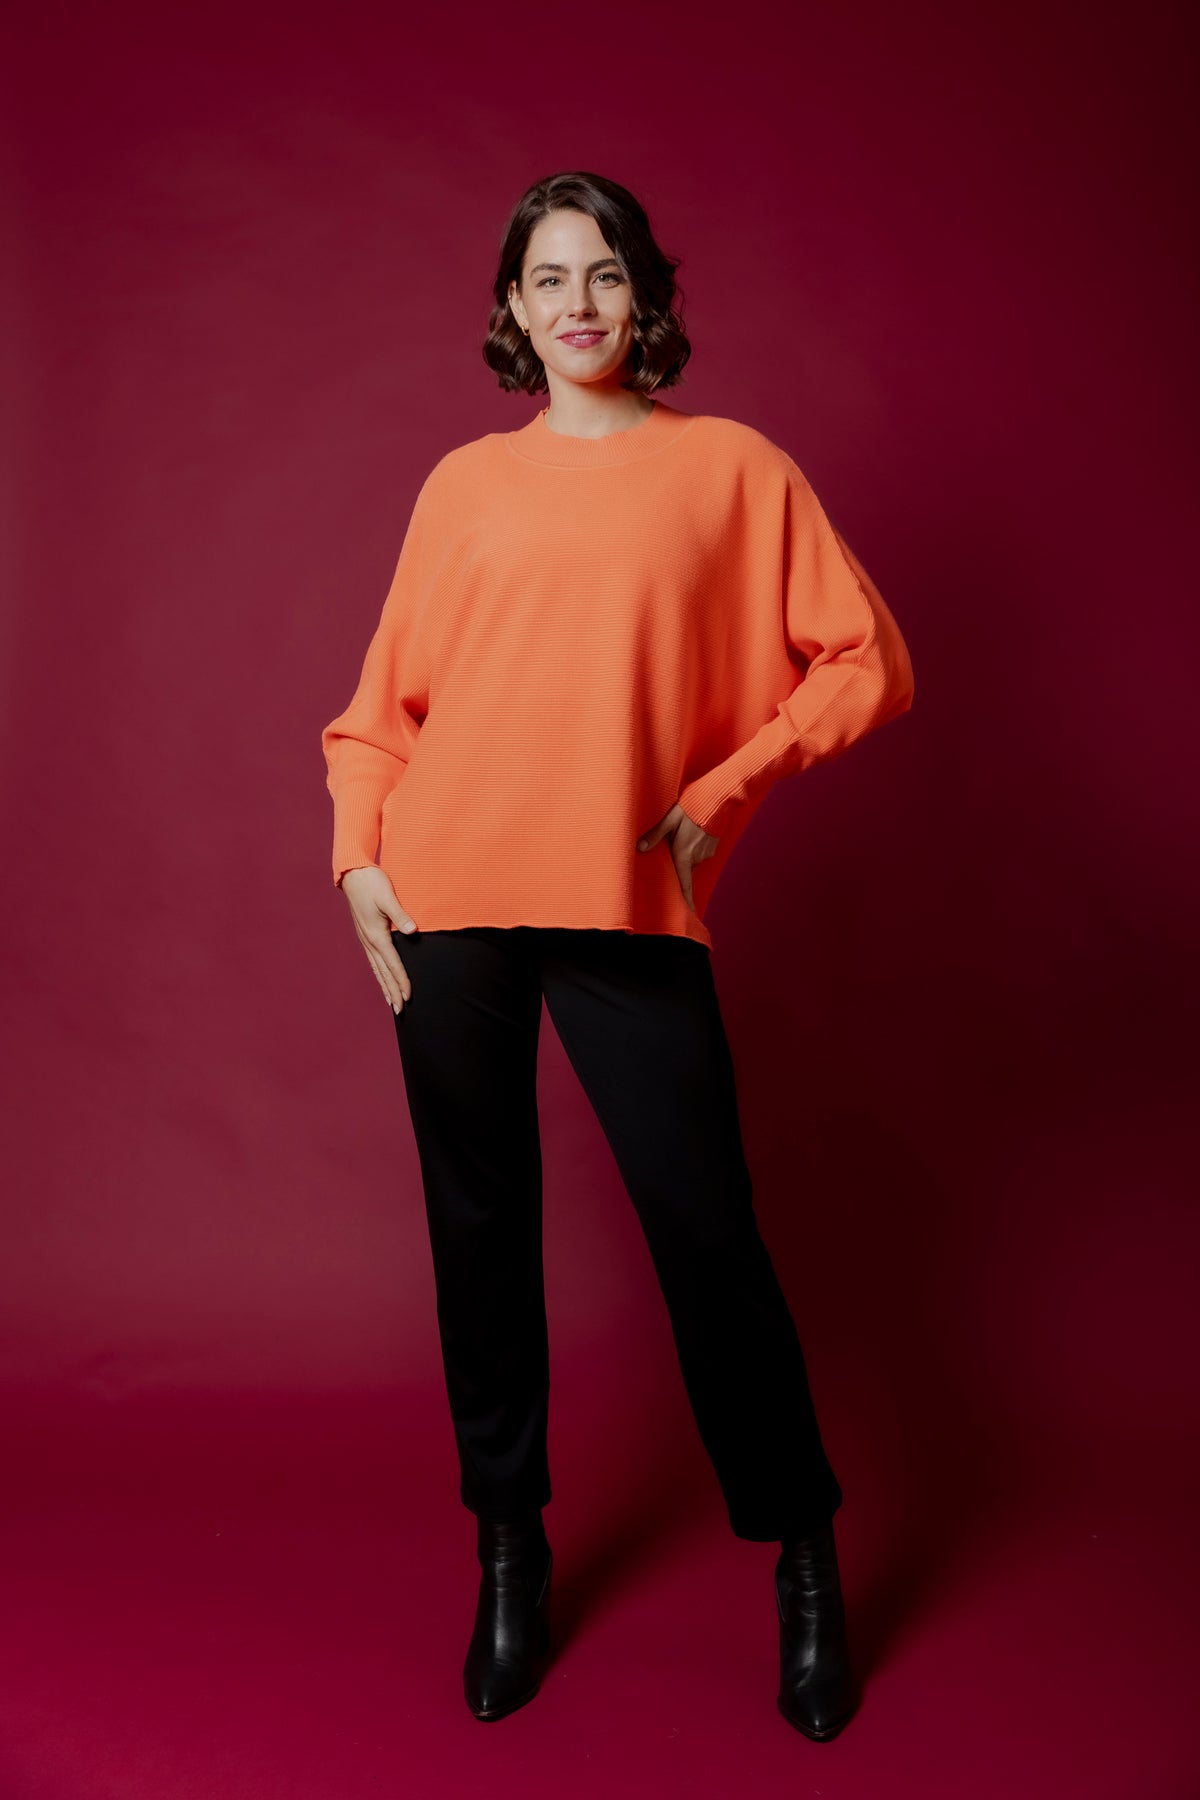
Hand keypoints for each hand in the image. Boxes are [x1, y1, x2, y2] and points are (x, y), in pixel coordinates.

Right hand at [340, 866, 417, 1011]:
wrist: (352, 874)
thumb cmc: (371, 883)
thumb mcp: (387, 897)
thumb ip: (399, 915)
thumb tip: (411, 930)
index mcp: (376, 934)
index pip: (392, 963)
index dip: (401, 981)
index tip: (408, 996)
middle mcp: (369, 940)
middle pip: (383, 972)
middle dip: (392, 991)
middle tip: (401, 1010)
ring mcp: (365, 938)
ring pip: (377, 968)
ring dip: (385, 986)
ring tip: (392, 1002)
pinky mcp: (365, 934)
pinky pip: (373, 960)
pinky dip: (379, 973)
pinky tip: (383, 978)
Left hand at [636, 804, 718, 912]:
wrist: (716, 799)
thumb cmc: (691, 808)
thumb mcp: (669, 819)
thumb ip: (655, 835)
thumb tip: (640, 848)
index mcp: (684, 854)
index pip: (683, 885)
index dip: (685, 901)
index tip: (689, 915)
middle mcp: (696, 858)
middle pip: (684, 870)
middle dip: (678, 865)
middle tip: (674, 851)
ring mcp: (706, 852)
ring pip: (691, 860)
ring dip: (685, 853)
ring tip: (682, 836)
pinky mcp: (712, 846)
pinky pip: (699, 852)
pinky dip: (693, 847)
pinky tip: (691, 833)